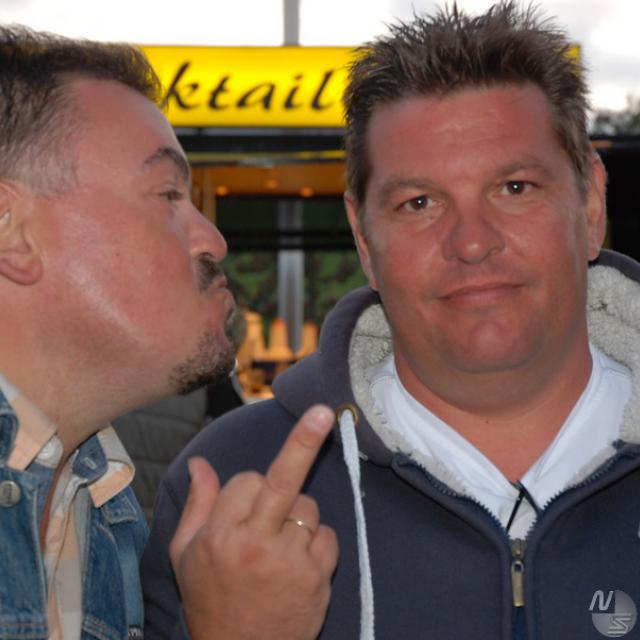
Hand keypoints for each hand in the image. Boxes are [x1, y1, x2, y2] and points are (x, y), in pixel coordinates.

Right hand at [169, 404, 337, 639]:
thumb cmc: (211, 599)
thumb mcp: (186, 554)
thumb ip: (197, 504)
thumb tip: (201, 463)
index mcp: (218, 536)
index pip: (247, 480)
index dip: (250, 487)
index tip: (248, 501)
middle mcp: (254, 545)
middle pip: (281, 479)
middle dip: (304, 440)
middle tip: (323, 411)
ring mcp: (288, 562)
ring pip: (307, 507)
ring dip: (299, 516)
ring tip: (281, 547)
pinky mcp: (316, 578)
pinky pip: (328, 536)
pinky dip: (318, 542)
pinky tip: (300, 563)